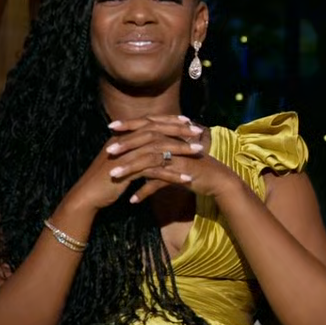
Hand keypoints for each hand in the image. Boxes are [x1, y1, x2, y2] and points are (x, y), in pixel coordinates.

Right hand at [60, 116, 226, 212]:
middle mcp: (125, 142)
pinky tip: (186, 179)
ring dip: (181, 151)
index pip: (150, 123)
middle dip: (179, 131)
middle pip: (157, 132)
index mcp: (123, 137)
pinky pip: (154, 172)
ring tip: (199, 153)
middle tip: (199, 133)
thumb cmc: (105, 180)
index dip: (168, 120)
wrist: (87, 196)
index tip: (187, 120)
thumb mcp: (122, 161)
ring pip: (158, 149)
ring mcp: (126, 156)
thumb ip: (134, 151)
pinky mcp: (128, 172)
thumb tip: (150, 146)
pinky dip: (172, 175)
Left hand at [105, 115, 243, 203]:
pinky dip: (145, 191)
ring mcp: (179, 158)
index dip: (130, 125)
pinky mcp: (183, 174)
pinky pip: (160, 182)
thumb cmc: (194, 169)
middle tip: (108, 151)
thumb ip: (158, 153)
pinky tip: (133, 200)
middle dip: (126, 145)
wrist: (217, 181)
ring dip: (130, 168)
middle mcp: (175, 144)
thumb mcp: (174, 158)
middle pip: (146, 140)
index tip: (111, 127)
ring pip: (150, 160)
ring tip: (114, 176)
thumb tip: (140, 152)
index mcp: (172, 136)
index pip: (148, 125)